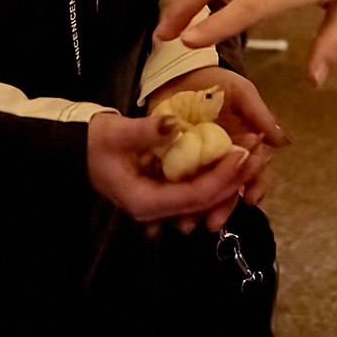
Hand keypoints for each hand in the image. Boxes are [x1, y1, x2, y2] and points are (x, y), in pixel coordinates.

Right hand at [87, 111, 255, 223]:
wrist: (78, 149)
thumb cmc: (95, 142)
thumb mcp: (116, 133)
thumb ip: (146, 131)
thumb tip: (173, 125)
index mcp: (145, 202)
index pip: (194, 196)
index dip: (221, 177)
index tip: (242, 153)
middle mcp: (157, 211)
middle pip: (205, 201)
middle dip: (234, 178)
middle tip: (257, 152)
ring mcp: (162, 204)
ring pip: (205, 198)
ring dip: (230, 178)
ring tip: (253, 153)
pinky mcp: (166, 193)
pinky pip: (197, 189)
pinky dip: (216, 174)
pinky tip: (233, 156)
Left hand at [147, 69, 286, 228]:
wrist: (176, 74)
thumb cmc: (214, 83)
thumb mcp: (239, 91)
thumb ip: (258, 112)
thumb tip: (281, 141)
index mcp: (242, 147)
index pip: (254, 172)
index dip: (255, 186)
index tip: (251, 198)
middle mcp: (223, 161)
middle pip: (228, 190)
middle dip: (222, 207)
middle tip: (213, 221)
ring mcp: (198, 165)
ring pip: (202, 193)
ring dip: (197, 211)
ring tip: (186, 224)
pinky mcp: (173, 165)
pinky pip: (175, 187)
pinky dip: (172, 201)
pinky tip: (167, 213)